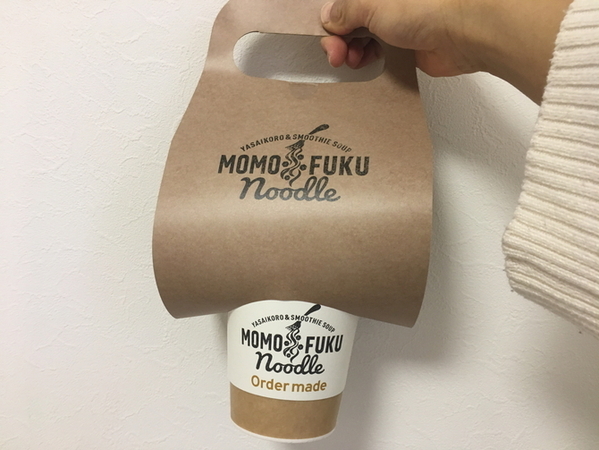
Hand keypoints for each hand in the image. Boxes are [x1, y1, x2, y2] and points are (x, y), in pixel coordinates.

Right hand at [320, 0, 572, 102]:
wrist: (467, 31)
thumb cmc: (430, 7)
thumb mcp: (373, 4)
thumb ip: (346, 10)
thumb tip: (328, 16)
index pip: (345, 3)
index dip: (331, 19)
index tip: (325, 35)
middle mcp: (387, 4)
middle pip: (351, 21)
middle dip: (339, 39)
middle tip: (337, 55)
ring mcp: (398, 23)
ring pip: (363, 39)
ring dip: (352, 52)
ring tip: (354, 62)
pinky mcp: (407, 46)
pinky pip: (379, 54)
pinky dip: (369, 61)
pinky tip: (367, 66)